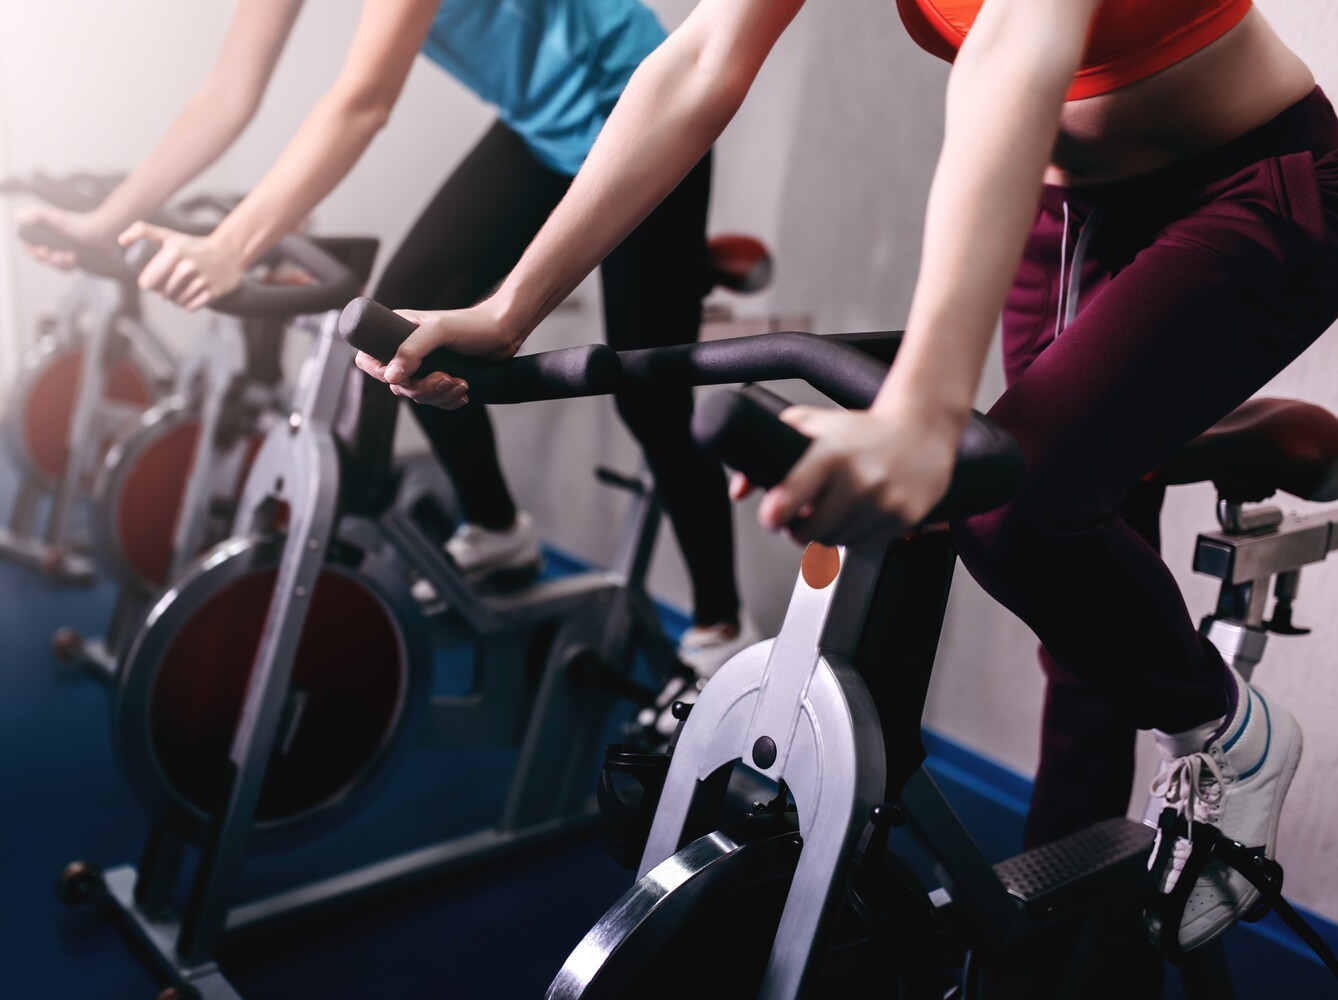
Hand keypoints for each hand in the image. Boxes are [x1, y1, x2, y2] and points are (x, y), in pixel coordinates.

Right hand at [15, 206, 119, 269]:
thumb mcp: (55, 217)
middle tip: (56, 254)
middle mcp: (52, 243)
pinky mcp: (74, 259)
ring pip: (54, 265)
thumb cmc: (78, 223)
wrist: (100, 232)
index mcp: (44, 234)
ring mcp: (63, 252)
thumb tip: (19, 218)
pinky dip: (69, 265)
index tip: (41, 250)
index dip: (32, 251)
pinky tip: (74, 258)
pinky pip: (66, 269)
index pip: (29, 247)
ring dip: (59, 263)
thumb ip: (36, 216)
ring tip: (69, 255)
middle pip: (42, 258)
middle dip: (48, 258)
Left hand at [118, 221, 244, 310]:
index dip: (147, 284)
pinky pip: (191, 307)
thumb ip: (141, 231)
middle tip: (167, 288)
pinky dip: (188, 305)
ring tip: (178, 292)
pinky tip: (190, 297)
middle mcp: (187, 267)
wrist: (228, 252)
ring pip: (177, 301)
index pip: (148, 282)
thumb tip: (121, 242)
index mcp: (173, 252)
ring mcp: (202, 280)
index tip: (152, 282)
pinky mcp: (213, 292)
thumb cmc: (192, 244)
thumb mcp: (168, 235)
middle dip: (162, 293)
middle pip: (163, 293)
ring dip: (175, 300)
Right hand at [353, 303, 521, 409]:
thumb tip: (391, 376)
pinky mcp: (441, 379)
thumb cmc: (472, 324)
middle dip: (422, 388)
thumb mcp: (439, 330)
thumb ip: (412, 349)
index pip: (369, 358)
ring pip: (417, 395)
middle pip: (396, 385)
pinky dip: (449, 401)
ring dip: (440, 396)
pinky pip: (435, 400)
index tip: (403, 377)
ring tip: (461, 384)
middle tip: (446, 378)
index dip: (380, 373)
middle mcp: (408, 351)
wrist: (502, 333)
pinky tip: (463, 392)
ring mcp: (424, 367)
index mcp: (398, 333)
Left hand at [748, 402, 958, 547]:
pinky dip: (853, 535)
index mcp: (832, 453)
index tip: (771, 517)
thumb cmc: (861, 430)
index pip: (795, 492)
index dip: (777, 512)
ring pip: (836, 541)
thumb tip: (740, 490)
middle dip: (797, 529)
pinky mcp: (902, 518)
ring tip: (832, 509)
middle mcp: (859, 479)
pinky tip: (857, 512)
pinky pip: (863, 543)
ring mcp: (883, 501)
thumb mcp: (812, 424)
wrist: (922, 431)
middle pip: (812, 530)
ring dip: (826, 533)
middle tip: (796, 518)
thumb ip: (769, 446)